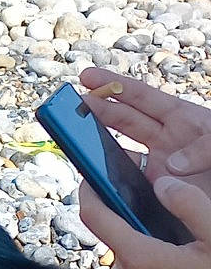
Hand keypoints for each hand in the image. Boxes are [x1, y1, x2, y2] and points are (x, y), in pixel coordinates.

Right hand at [80, 69, 210, 196]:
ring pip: (123, 151)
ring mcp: (163, 165)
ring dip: (100, 145)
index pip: (141, 96)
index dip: (113, 85)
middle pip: (124, 120)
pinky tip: (101, 182)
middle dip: (97, 110)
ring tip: (77, 141)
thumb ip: (204, 149)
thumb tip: (171, 165)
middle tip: (71, 108)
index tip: (86, 76)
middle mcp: (168, 139)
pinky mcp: (162, 191)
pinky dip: (117, 182)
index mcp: (182, 117)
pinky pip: (133, 183)